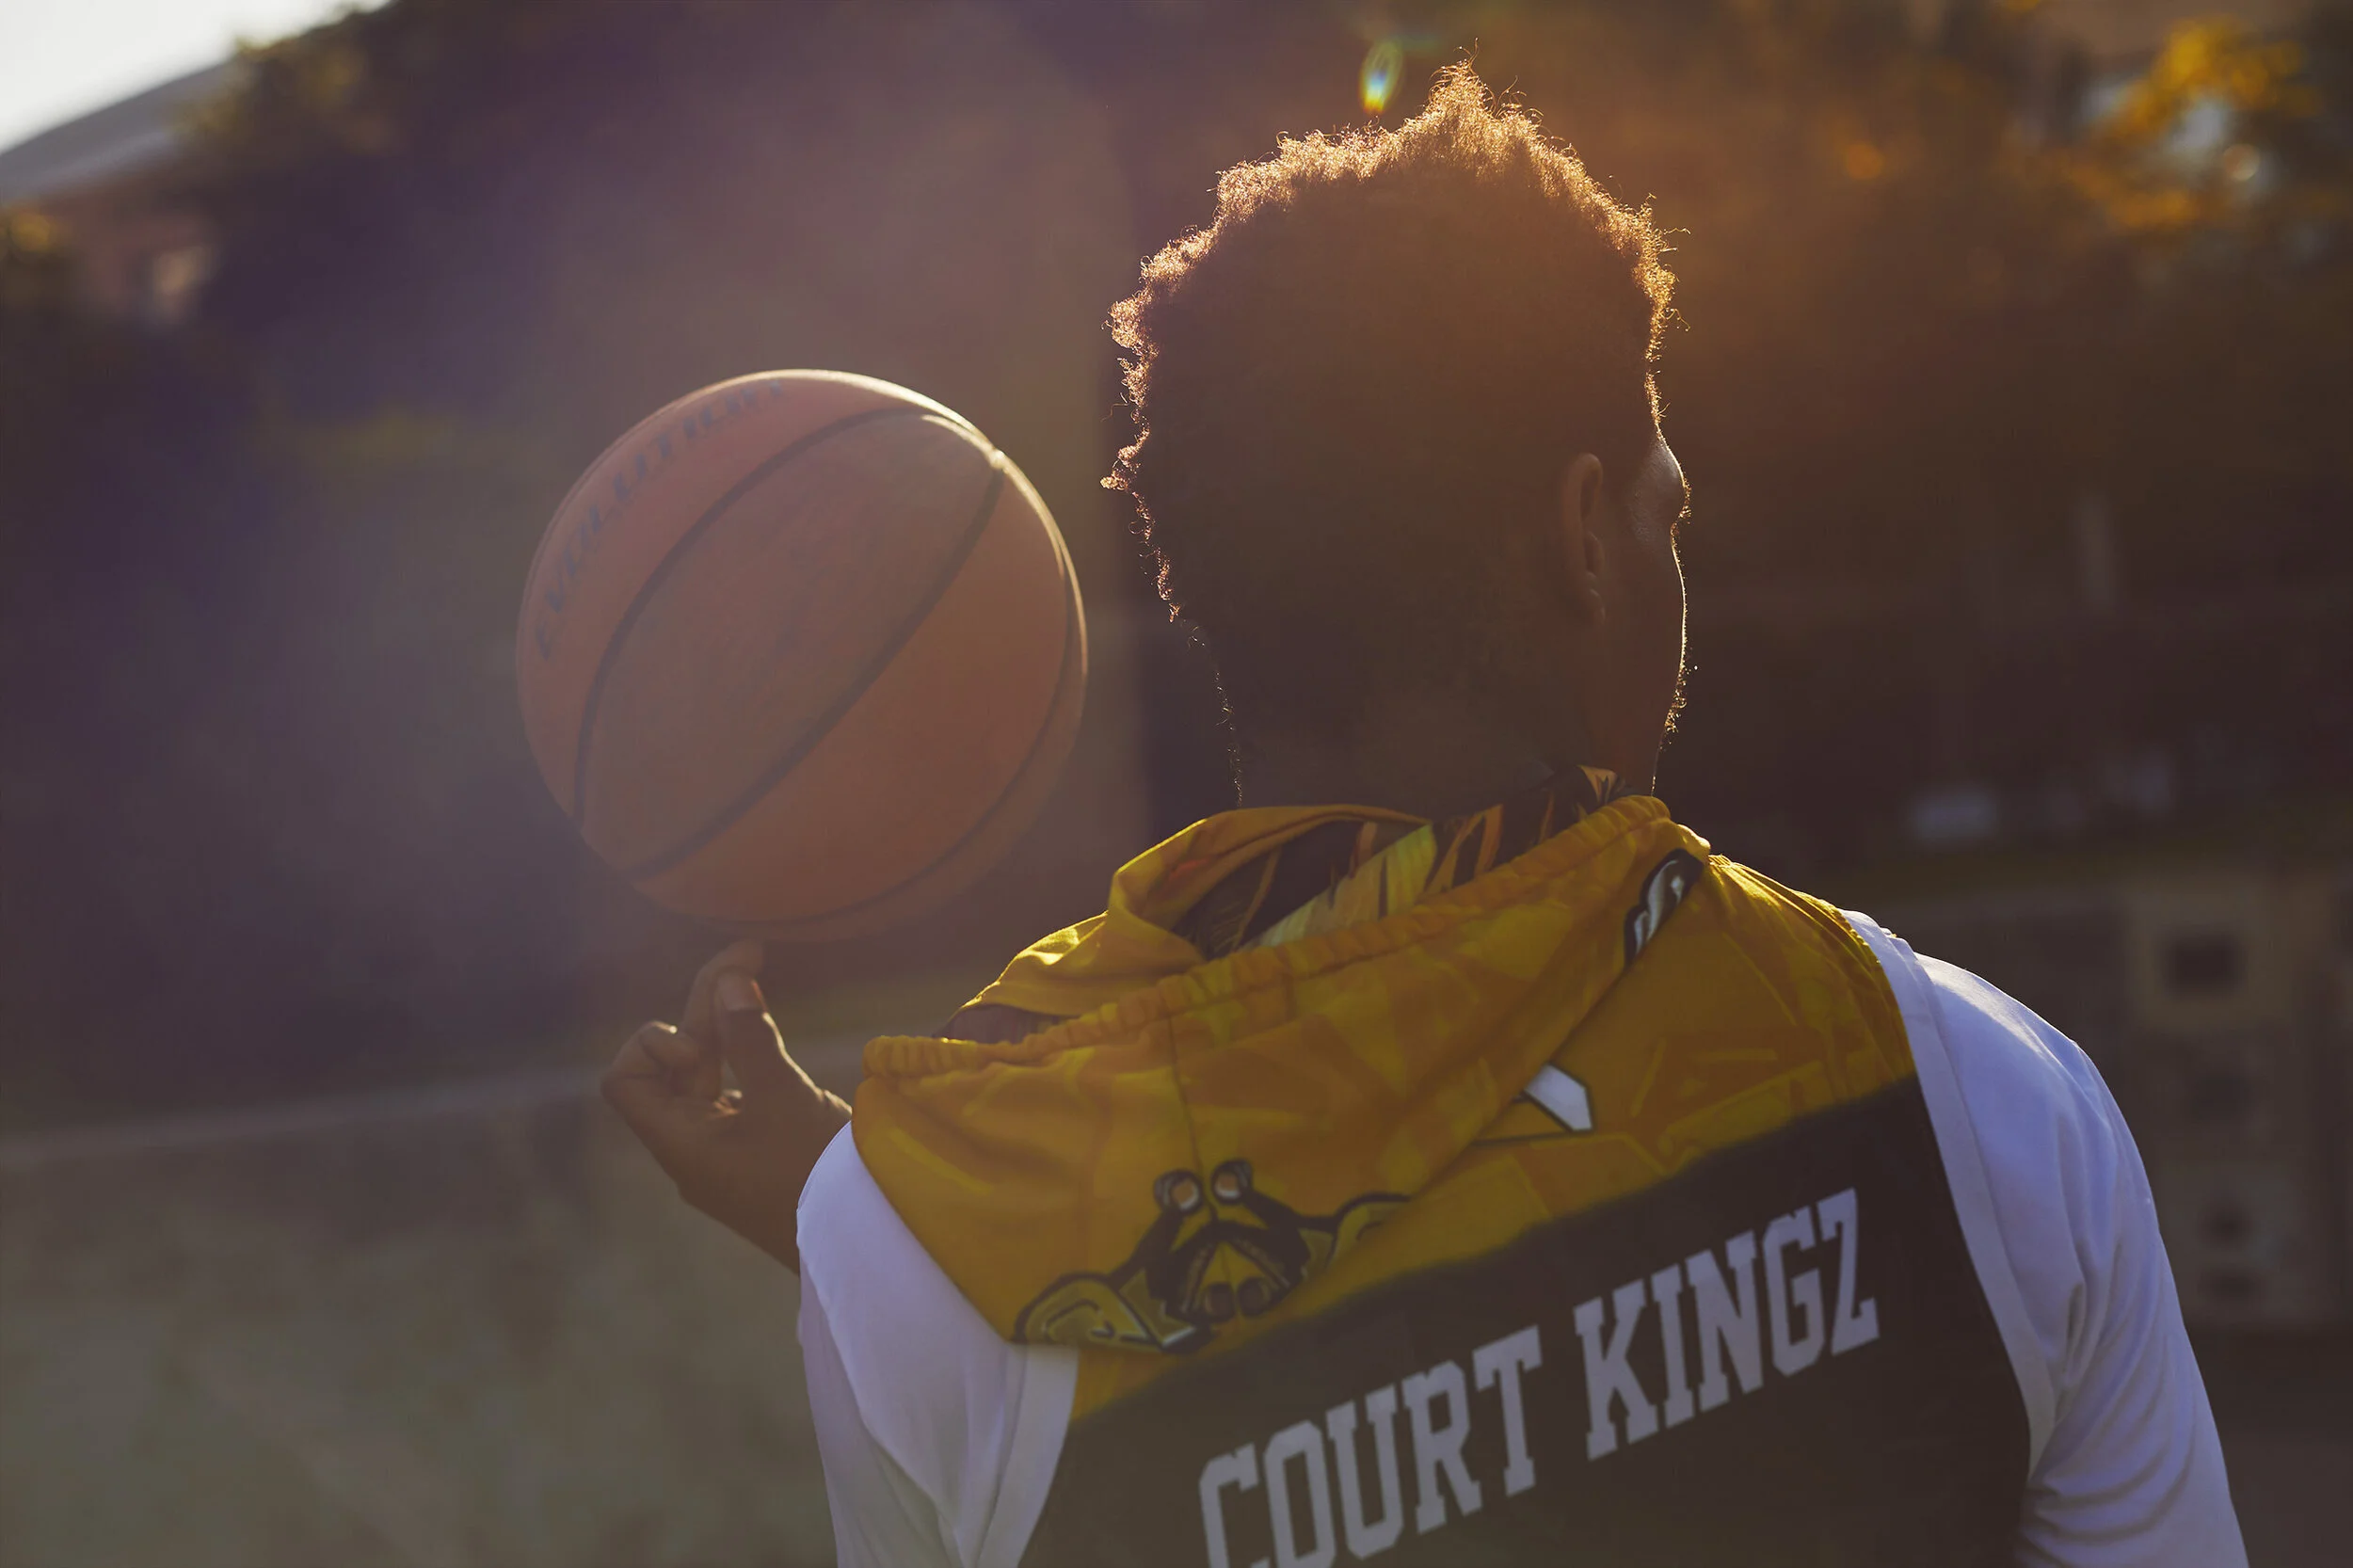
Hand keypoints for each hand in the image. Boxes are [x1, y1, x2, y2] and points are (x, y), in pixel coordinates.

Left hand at [600, 938, 851, 1270]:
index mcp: (682, 1144)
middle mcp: (693, 1146)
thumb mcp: (786, 1102)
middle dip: (706, 1008)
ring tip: (755, 968)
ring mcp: (725, 1148)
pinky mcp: (757, 1148)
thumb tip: (729, 980)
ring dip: (727, 1025)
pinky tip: (767, 1026)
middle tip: (751, 953)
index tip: (704, 1046)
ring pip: (709, 1073)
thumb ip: (752, 1039)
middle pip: (675, 1064)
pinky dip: (746, 1054)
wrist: (866, 1246)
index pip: (626, 1081)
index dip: (654, 1047)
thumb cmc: (817, 1179)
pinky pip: (735, 1091)